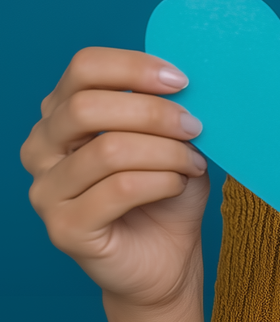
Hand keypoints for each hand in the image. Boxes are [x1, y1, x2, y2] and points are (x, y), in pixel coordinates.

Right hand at [21, 47, 209, 309]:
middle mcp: (42, 148)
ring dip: (166, 151)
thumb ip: (167, 104)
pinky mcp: (63, 228)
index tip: (181, 80)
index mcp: (62, 112)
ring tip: (193, 162)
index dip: (134, 66)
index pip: (84, 67)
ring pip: (108, 149)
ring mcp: (46, 190)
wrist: (167, 254)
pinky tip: (180, 184)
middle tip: (194, 126)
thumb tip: (185, 77)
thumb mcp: (171, 136)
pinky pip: (120, 188)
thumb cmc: (167, 187)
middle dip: (154, 113)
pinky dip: (163, 180)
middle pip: (87, 107)